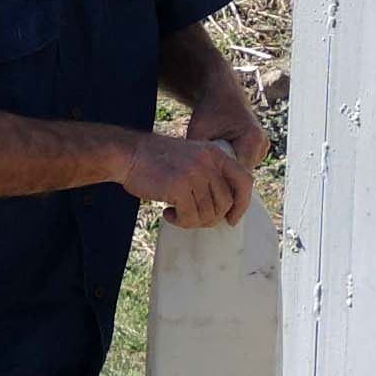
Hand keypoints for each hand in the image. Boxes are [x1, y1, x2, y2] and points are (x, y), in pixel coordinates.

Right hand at [121, 131, 245, 228]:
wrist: (129, 154)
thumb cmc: (158, 161)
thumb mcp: (192, 158)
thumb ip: (210, 175)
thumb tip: (225, 209)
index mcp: (216, 154)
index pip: (245, 181)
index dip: (242, 205)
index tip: (231, 220)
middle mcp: (210, 162)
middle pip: (225, 204)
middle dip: (209, 218)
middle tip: (191, 217)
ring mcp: (195, 173)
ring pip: (207, 214)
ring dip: (191, 221)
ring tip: (177, 214)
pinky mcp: (179, 186)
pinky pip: (189, 217)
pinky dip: (179, 221)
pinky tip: (167, 213)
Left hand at [183, 99, 263, 223]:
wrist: (221, 90)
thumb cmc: (209, 108)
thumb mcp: (199, 132)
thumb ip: (200, 159)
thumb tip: (192, 186)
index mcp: (251, 139)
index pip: (240, 179)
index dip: (224, 196)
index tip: (209, 210)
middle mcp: (260, 144)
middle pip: (242, 179)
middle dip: (225, 192)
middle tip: (206, 207)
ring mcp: (261, 146)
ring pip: (243, 175)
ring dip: (227, 183)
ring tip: (208, 191)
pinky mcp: (256, 147)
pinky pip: (242, 167)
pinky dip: (229, 173)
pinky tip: (215, 177)